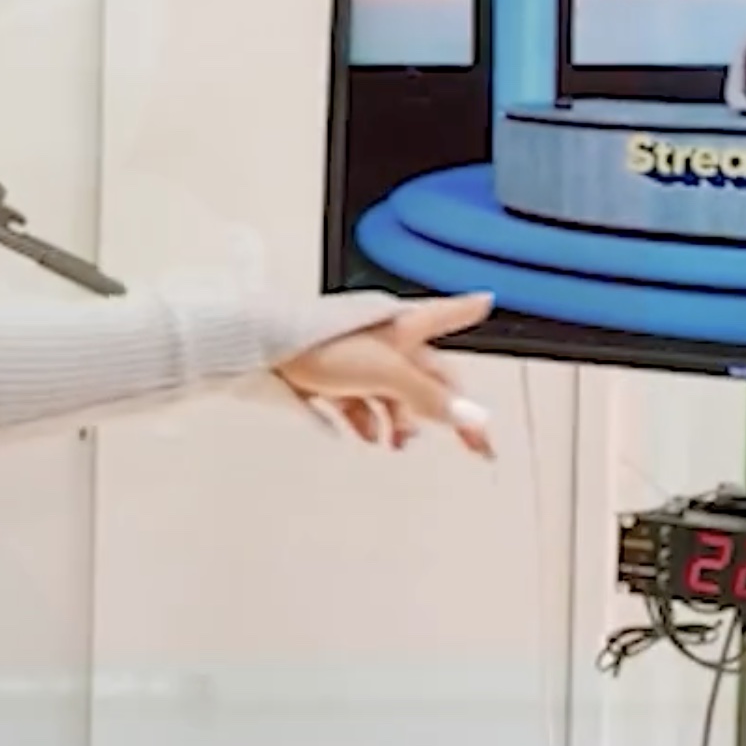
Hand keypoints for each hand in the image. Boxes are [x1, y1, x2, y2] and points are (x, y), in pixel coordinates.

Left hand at [275, 293, 495, 458]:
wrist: (260, 353)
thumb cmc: (319, 346)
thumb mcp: (385, 372)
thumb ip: (429, 397)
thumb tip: (474, 418)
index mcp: (403, 328)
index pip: (445, 314)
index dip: (466, 308)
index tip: (486, 300)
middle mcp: (384, 341)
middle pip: (428, 376)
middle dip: (449, 411)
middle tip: (477, 445)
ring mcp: (357, 360)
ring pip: (395, 395)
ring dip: (403, 423)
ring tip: (401, 445)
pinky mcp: (330, 378)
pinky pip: (361, 404)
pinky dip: (368, 422)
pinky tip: (367, 437)